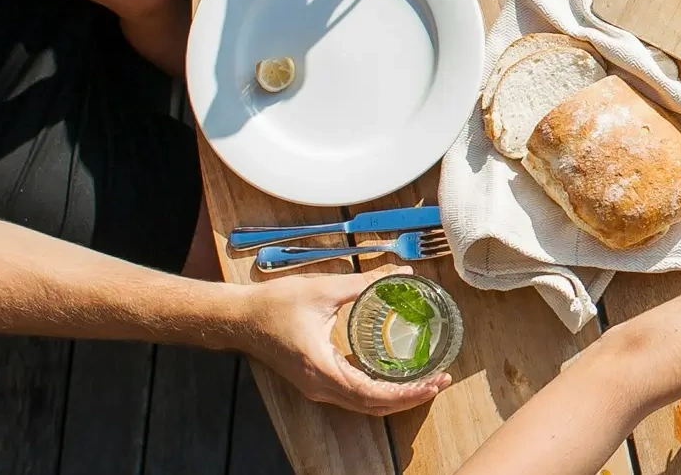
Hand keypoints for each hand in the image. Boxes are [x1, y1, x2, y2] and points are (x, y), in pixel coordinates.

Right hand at [235, 267, 448, 413]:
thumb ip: (365, 283)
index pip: (371, 393)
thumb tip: (402, 275)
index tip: (432, 383)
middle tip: (440, 382)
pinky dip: (379, 393)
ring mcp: (317, 387)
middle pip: (372, 406)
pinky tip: (398, 379)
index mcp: (322, 369)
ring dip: (396, 398)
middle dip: (410, 398)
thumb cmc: (274, 305)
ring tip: (426, 383)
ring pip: (364, 405)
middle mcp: (320, 386)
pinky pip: (353, 395)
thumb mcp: (324, 290)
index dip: (406, 393)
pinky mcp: (316, 381)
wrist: (240, 318)